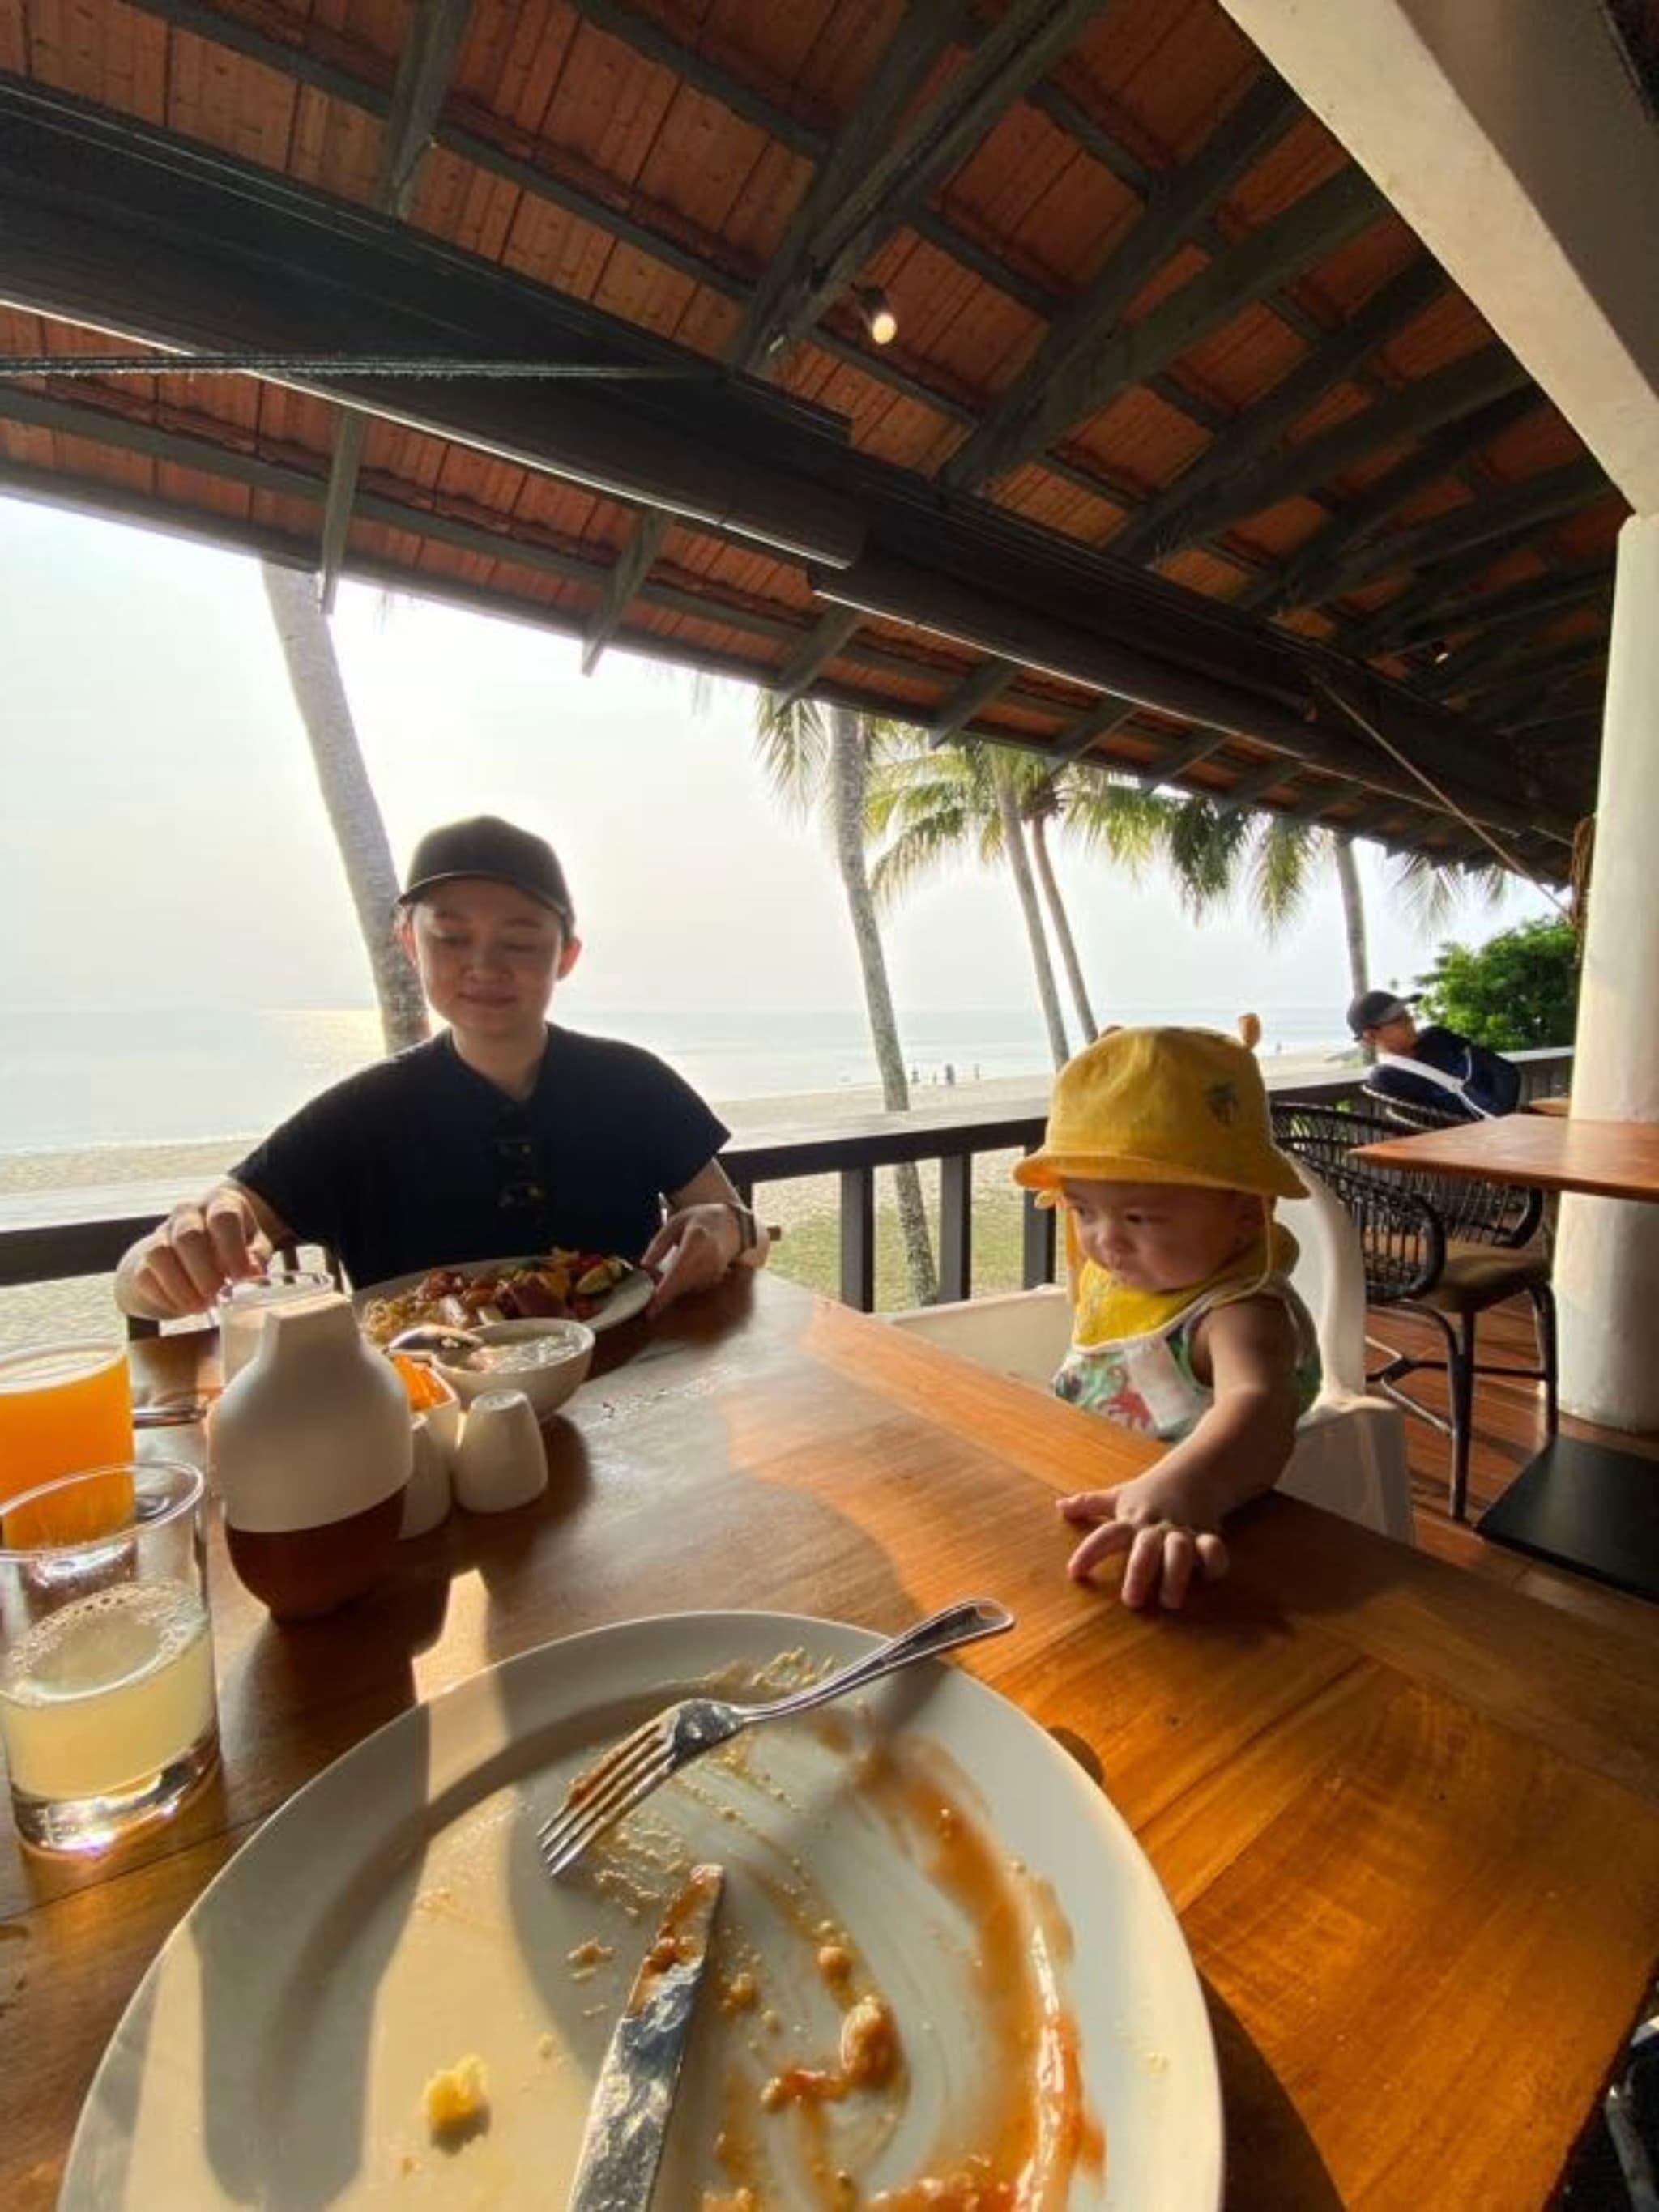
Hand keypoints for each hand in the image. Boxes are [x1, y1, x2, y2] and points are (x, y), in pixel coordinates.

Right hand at [130, 1189, 266, 1316]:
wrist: (186, 1258)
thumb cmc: (227, 1252)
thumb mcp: (251, 1249)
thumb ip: (256, 1257)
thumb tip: (254, 1271)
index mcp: (219, 1204)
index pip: (223, 1217)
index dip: (232, 1249)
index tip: (240, 1277)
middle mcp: (187, 1214)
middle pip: (188, 1235)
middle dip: (204, 1272)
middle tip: (217, 1297)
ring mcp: (160, 1234)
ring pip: (160, 1254)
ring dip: (182, 1287)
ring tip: (201, 1306)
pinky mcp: (141, 1259)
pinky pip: (145, 1276)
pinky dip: (166, 1297)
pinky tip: (184, 1307)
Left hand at [641, 1202, 740, 1313]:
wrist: (730, 1223)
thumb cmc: (699, 1220)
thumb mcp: (675, 1223)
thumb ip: (659, 1244)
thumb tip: (645, 1265)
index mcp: (697, 1239)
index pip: (679, 1271)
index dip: (665, 1292)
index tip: (651, 1309)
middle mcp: (710, 1257)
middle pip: (683, 1285)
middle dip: (664, 1292)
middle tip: (649, 1288)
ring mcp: (716, 1269)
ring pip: (687, 1288)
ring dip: (673, 1287)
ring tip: (665, 1274)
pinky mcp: (717, 1277)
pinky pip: (694, 1287)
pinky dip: (683, 1284)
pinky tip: (681, 1270)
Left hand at [1057, 1466, 1229, 1610]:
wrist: (1194, 1474)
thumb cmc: (1149, 1493)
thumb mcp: (1118, 1495)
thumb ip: (1089, 1504)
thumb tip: (1059, 1506)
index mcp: (1131, 1520)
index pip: (1106, 1535)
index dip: (1090, 1553)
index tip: (1074, 1573)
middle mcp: (1154, 1527)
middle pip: (1145, 1548)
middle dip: (1139, 1572)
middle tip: (1131, 1601)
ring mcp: (1182, 1531)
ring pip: (1180, 1550)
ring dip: (1176, 1574)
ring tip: (1170, 1601)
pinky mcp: (1207, 1535)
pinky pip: (1213, 1548)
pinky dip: (1214, 1561)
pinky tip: (1208, 1576)